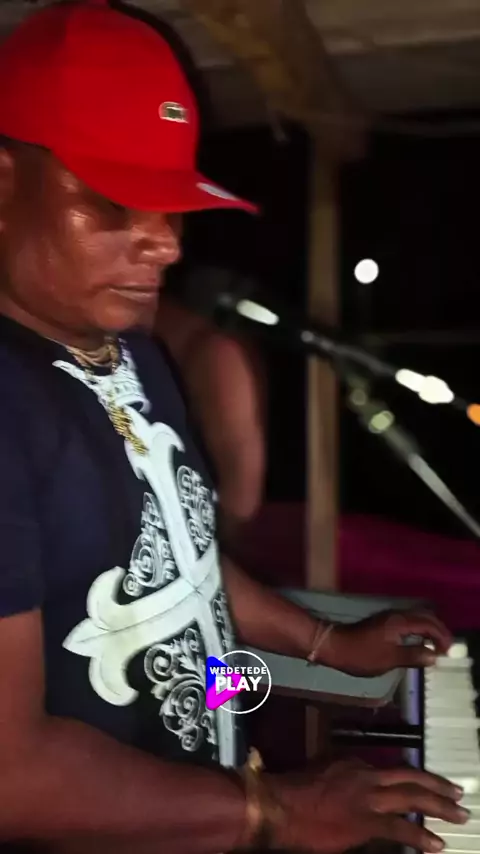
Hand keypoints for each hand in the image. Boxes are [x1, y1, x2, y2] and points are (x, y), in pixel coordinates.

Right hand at [268, 759, 468, 852]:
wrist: (279, 805)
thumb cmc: (292, 791)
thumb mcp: (319, 771)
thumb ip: (339, 775)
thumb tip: (351, 787)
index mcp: (353, 762)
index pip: (389, 770)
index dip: (408, 779)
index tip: (419, 786)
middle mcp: (366, 774)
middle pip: (410, 776)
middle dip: (436, 784)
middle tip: (457, 792)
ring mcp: (368, 797)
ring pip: (413, 797)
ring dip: (440, 806)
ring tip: (459, 814)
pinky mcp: (366, 822)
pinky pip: (401, 829)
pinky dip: (421, 836)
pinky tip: (437, 844)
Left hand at [322, 610, 452, 675]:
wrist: (334, 646)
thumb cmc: (361, 654)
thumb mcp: (389, 659)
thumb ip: (413, 656)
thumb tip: (433, 655)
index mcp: (400, 622)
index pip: (428, 624)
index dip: (441, 636)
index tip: (448, 651)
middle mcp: (396, 615)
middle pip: (425, 617)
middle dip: (438, 630)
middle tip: (445, 648)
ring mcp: (389, 618)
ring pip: (416, 618)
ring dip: (429, 629)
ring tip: (435, 647)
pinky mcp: (384, 623)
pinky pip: (409, 622)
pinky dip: (419, 630)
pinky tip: (418, 643)